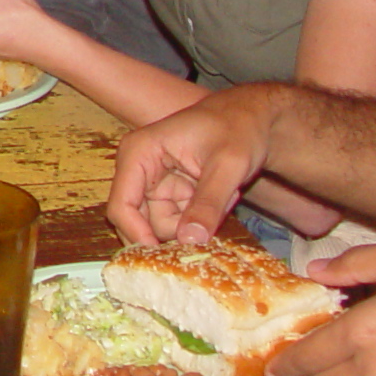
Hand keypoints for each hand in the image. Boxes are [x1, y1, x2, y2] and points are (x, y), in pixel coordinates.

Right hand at [107, 86, 284, 243]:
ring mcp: (154, 182)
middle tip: (209, 224)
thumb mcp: (227, 165)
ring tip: (223, 198)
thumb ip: (208, 204)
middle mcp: (139, 169)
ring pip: (162, 225)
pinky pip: (178, 220)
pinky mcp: (170, 192)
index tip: (165, 258)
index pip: (121, 206)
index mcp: (139, 153)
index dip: (137, 235)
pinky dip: (200, 219)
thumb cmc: (238, 128)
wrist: (254, 117)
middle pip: (139, 221)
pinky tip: (221, 198)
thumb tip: (191, 241)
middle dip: (175, 229)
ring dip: (194, 223)